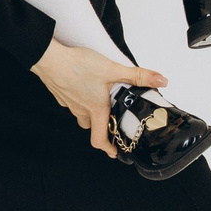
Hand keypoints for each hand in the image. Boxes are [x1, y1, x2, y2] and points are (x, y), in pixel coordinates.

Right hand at [31, 39, 168, 155]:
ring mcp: (68, 102)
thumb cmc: (77, 65)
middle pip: (91, 126)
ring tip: (98, 98)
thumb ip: (137, 75)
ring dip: (90, 111)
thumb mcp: (112, 69)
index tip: (115, 152)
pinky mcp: (60, 93)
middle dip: (101, 124)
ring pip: (81, 114)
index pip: (100, 139)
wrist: (49, 58)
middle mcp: (81, 110)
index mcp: (96, 109)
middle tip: (110, 118)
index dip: (108, 149)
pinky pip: (71, 102)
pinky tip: (82, 84)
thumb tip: (161, 81)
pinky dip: (78, 98)